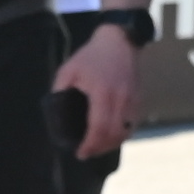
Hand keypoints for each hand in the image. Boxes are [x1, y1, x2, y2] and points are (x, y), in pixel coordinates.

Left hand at [57, 23, 140, 159]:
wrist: (120, 41)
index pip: (99, 127)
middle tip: (87, 152)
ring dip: (112, 143)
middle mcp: (121, 99)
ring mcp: (132, 99)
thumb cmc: (91, 56)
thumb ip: (60, 91)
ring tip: (98, 146)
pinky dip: (122, 134)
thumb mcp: (68, 70)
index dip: (90, 144)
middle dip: (100, 148)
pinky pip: (132, 123)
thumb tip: (55, 113)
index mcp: (102, 92)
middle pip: (114, 134)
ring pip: (126, 131)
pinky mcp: (138, 99)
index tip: (80, 152)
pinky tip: (111, 135)